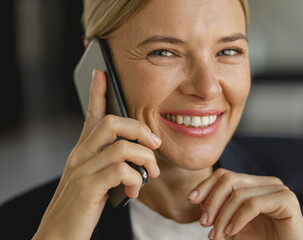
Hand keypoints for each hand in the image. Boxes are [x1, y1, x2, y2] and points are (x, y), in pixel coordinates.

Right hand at [33, 70, 160, 239]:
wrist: (60, 233)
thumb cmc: (82, 205)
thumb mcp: (95, 178)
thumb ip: (111, 163)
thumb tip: (138, 156)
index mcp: (83, 151)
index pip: (92, 115)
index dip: (97, 93)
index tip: (101, 74)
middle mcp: (81, 155)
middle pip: (113, 124)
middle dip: (141, 130)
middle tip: (155, 144)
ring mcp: (84, 170)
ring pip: (122, 147)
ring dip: (145, 159)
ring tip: (151, 173)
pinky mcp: (89, 187)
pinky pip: (121, 171)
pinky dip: (135, 179)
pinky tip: (134, 191)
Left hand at [188, 168, 302, 239]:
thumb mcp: (232, 224)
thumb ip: (218, 210)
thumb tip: (197, 198)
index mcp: (254, 184)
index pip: (224, 175)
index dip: (205, 185)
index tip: (191, 200)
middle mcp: (266, 182)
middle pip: (229, 180)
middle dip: (212, 201)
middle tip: (205, 224)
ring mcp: (278, 189)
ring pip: (239, 194)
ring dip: (222, 217)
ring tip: (217, 235)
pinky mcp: (287, 200)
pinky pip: (253, 204)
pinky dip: (237, 219)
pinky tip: (232, 233)